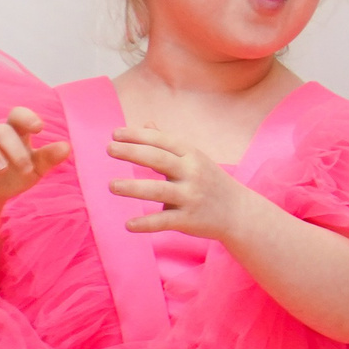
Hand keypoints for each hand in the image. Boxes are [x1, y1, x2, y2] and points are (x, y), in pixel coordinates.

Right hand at [0, 108, 69, 213]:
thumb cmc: (14, 175)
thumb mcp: (34, 169)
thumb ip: (49, 158)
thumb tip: (67, 147)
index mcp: (13, 135)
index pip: (17, 116)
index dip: (26, 117)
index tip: (39, 128)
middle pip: (0, 130)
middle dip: (14, 148)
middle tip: (26, 169)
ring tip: (2, 170)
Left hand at [108, 126, 257, 243]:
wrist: (240, 213)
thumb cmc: (211, 182)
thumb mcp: (194, 159)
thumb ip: (168, 144)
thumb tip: (145, 123)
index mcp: (191, 155)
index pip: (162, 141)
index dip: (138, 135)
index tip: (115, 134)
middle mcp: (192, 173)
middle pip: (158, 159)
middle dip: (132, 152)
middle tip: (109, 149)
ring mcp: (191, 197)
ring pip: (158, 190)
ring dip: (133, 187)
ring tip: (111, 185)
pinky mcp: (189, 220)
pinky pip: (164, 221)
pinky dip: (146, 223)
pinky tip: (128, 225)